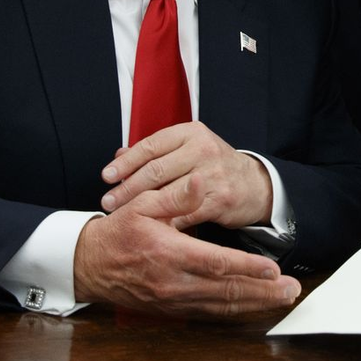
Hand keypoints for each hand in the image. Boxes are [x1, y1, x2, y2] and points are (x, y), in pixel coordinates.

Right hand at [74, 177, 299, 317]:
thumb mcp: (141, 204)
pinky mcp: (173, 310)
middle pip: (226, 292)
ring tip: (284, 299)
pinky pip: (210, 315)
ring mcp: (173, 301)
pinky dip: (235, 313)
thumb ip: (175, 195)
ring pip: (221, 308)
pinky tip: (255, 308)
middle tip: (292, 289)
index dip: (247, 267)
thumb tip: (200, 179)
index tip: (274, 269)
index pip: (216, 264)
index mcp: (168, 254)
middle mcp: (173, 283)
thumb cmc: (117, 231)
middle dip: (263, 292)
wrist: (89, 265)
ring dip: (255, 305)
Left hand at [101, 122, 271, 229]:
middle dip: (127, 187)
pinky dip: (164, 221)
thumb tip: (119, 154)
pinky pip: (184, 213)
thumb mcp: (188, 149)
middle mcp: (203, 149)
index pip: (151, 145)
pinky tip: (149, 227)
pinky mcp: (219, 199)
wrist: (253, 184)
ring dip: (141, 207)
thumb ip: (155, 151)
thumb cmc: (212, 165)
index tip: (106, 176)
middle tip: (108, 202)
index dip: (126, 162)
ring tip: (123, 215)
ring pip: (168, 192)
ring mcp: (213, 174)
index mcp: (192, 132)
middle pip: (156, 170)